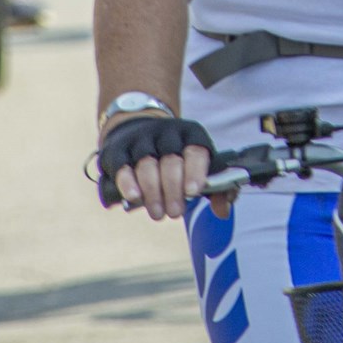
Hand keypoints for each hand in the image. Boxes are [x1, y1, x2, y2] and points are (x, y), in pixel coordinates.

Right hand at [94, 114, 216, 219]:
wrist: (137, 129)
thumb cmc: (176, 158)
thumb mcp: (198, 166)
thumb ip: (216, 189)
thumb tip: (223, 211)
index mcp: (190, 135)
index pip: (196, 151)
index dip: (195, 171)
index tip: (193, 192)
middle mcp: (166, 133)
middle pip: (171, 162)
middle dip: (173, 190)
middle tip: (176, 212)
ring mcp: (141, 139)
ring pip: (147, 165)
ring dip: (152, 192)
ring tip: (158, 213)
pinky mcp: (119, 149)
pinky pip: (122, 167)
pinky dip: (128, 183)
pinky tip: (134, 198)